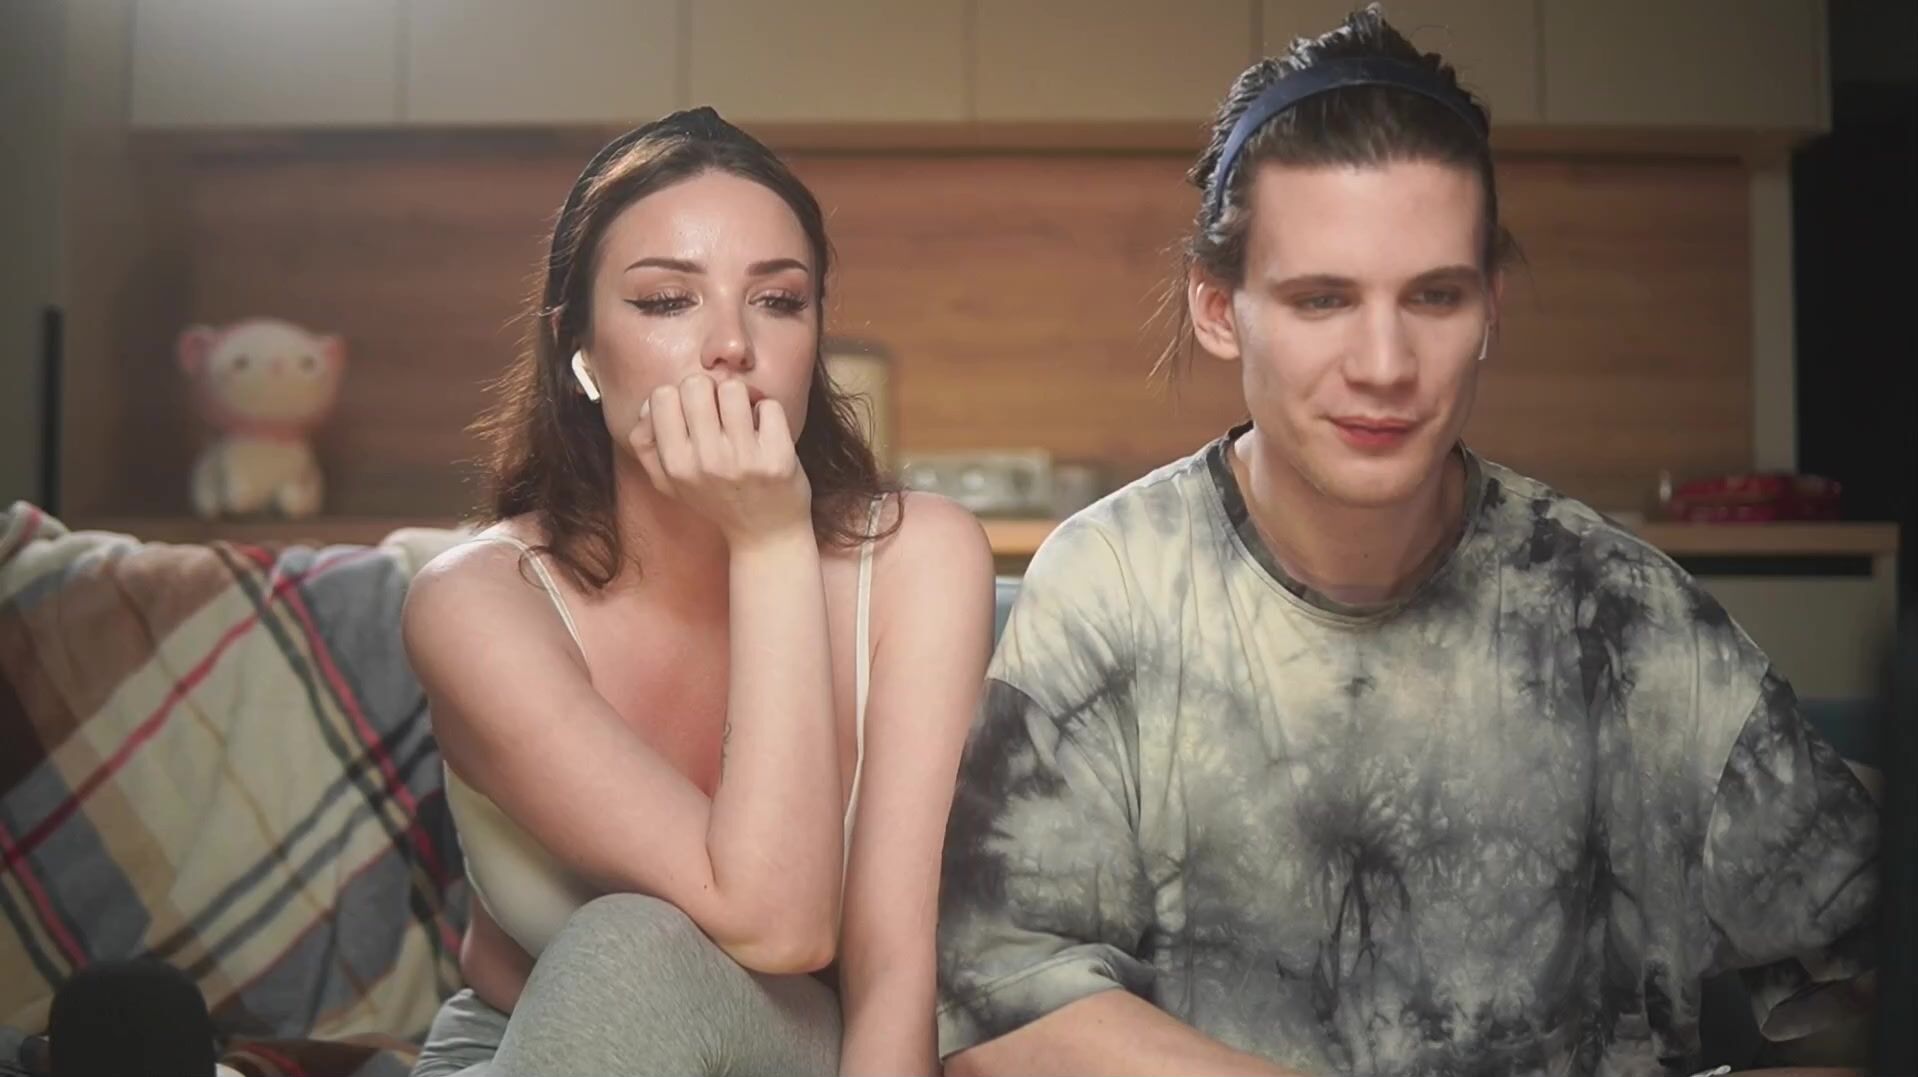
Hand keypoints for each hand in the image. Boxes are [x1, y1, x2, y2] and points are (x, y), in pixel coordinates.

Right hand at [628, 373, 811, 541]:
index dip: (679, 396)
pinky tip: (766, 433)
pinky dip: (768, 413)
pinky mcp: (777, 459)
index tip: (695, 414)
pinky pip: (768, 406)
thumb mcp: (671, 483)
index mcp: (676, 465)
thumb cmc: (718, 500)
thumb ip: (647, 445)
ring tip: (744, 420)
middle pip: (696, 384)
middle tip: (721, 413)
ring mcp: (743, 460)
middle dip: (710, 391)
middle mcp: (706, 462)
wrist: (765, 535)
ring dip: (741, 398)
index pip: (661, 395)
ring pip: (733, 388)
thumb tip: (647, 406)